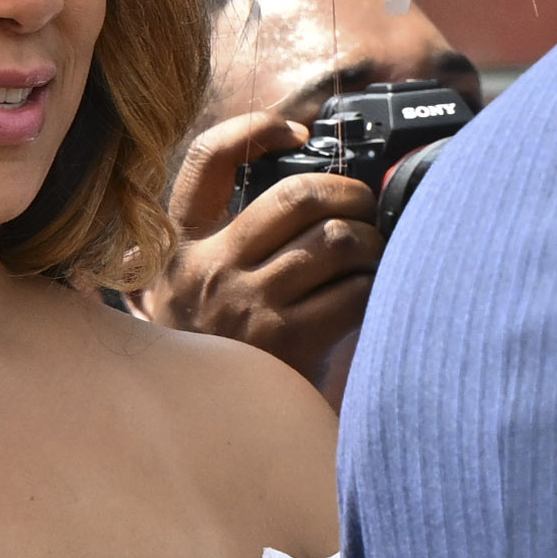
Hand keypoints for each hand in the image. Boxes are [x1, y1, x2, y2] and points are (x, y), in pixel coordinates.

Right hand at [130, 110, 382, 381]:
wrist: (193, 428)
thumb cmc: (208, 344)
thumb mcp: (189, 282)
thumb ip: (225, 235)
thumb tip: (305, 182)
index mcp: (181, 241)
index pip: (208, 157)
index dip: (256, 128)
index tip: (298, 131)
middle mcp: (209, 267)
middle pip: (297, 194)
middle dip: (349, 192)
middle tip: (365, 205)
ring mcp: (247, 304)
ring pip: (336, 241)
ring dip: (372, 241)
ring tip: (375, 252)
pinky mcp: (286, 343)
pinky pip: (353, 294)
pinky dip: (374, 287)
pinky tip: (372, 293)